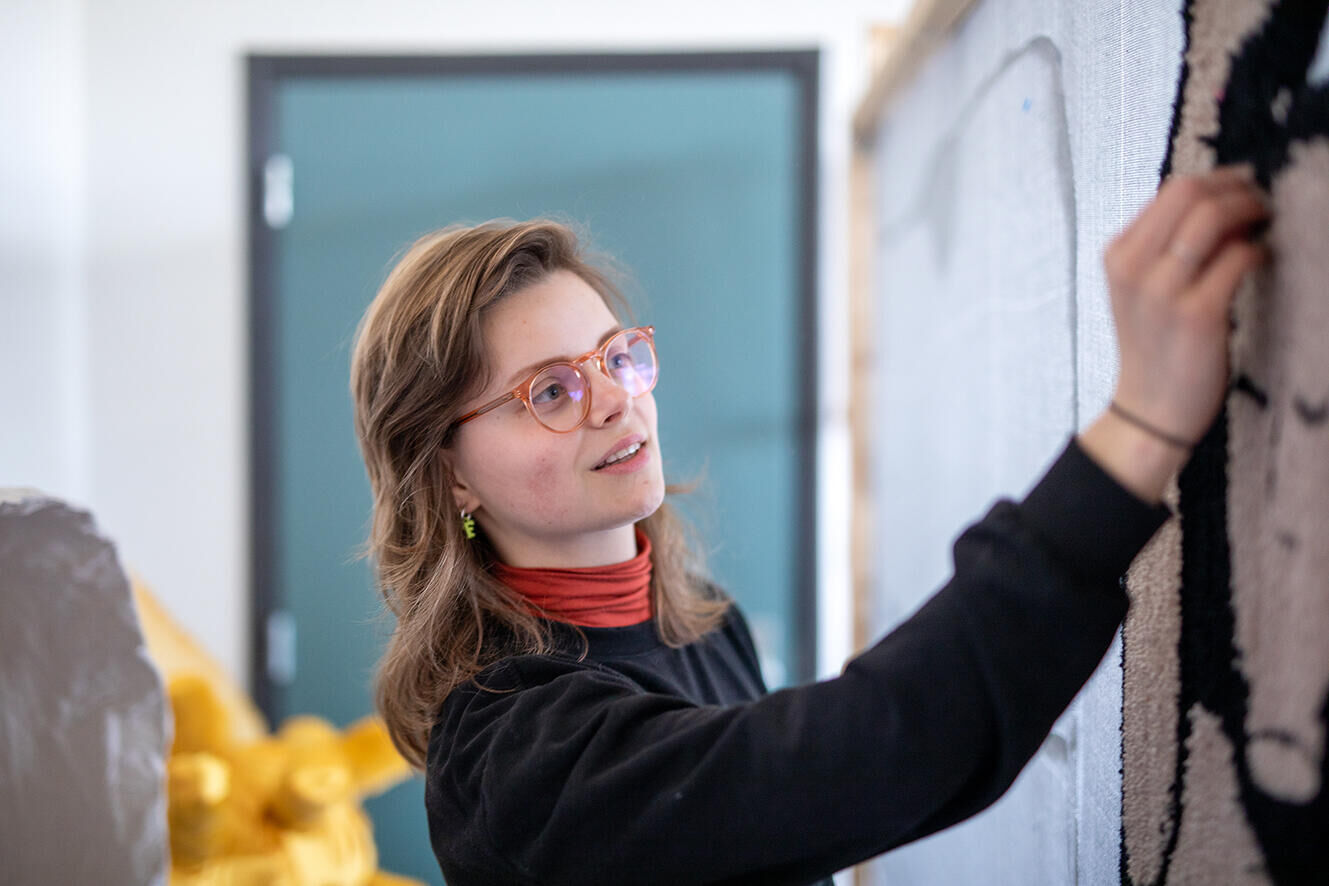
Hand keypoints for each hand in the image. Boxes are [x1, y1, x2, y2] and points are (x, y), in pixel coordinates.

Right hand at [1079, 166, 1269, 502]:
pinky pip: (1238, 258)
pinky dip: (1257, 252)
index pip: (1171, 189)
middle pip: (1189, 192)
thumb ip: (1167, 246)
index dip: (1218, 180)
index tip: (1243, 188)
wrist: (1150, 408)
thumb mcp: (1143, 288)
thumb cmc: (1156, 344)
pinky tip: (1260, 261)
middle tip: (1261, 202)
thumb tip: (1224, 200)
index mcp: (1118, 254)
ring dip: (1249, 211)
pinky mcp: (1196, 315)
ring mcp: (1162, 291)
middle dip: (1236, 188)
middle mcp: (1133, 267)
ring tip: (1265, 224)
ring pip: (1211, 216)